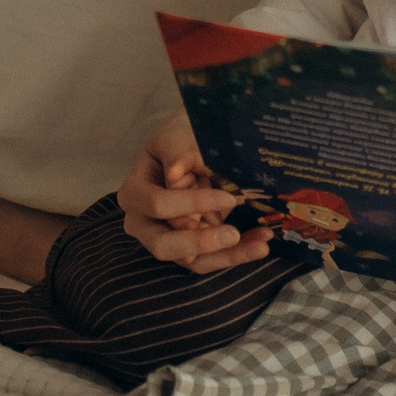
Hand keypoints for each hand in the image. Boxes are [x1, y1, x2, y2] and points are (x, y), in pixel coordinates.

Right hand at [118, 116, 269, 273]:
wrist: (194, 145)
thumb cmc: (181, 138)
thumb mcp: (176, 135)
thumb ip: (176, 151)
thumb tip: (176, 174)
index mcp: (134, 192)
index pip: (158, 205)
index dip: (191, 204)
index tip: (228, 198)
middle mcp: (143, 222)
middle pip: (164, 244)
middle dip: (200, 242)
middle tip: (234, 234)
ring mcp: (166, 239)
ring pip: (191, 260)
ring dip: (227, 255)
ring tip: (260, 246)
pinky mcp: (190, 250)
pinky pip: (210, 260)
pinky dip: (236, 254)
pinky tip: (260, 244)